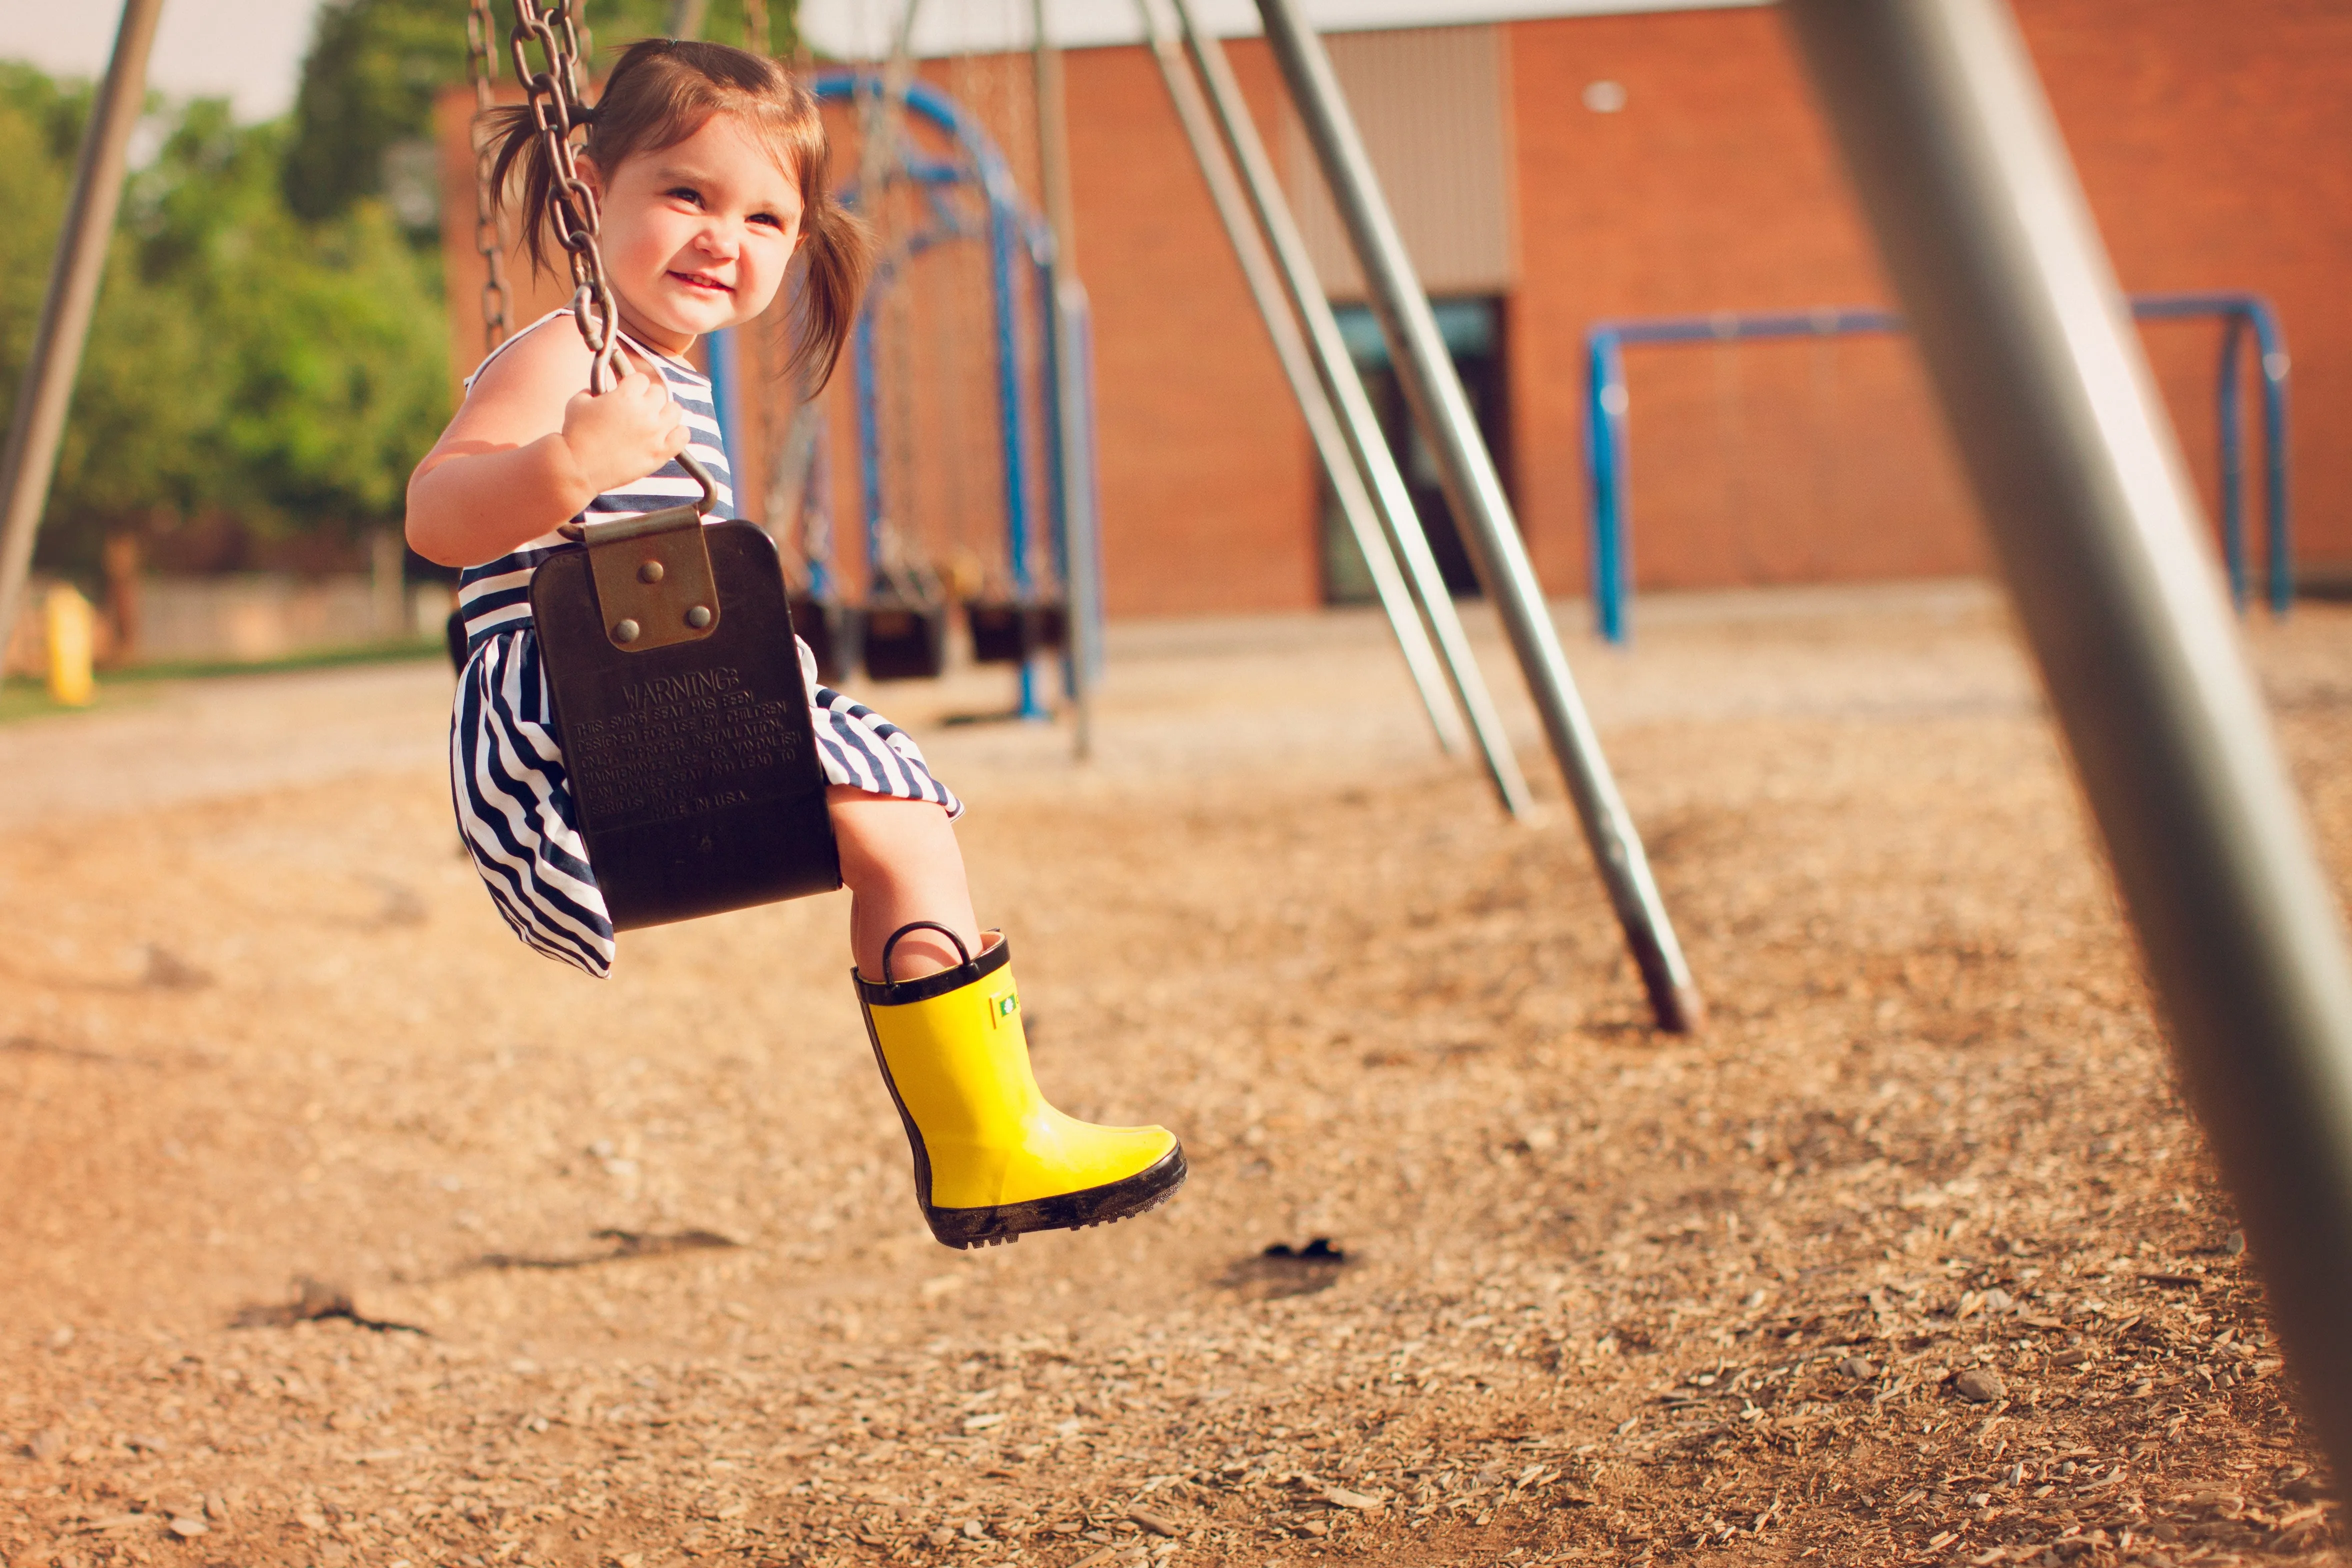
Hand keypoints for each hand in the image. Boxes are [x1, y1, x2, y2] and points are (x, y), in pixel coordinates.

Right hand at [558, 358, 687, 498]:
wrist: (577, 467)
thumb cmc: (575, 435)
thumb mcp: (577, 402)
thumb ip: (592, 390)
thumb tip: (598, 390)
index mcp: (625, 396)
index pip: (641, 378)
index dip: (633, 385)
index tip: (628, 393)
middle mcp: (644, 412)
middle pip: (660, 393)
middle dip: (648, 398)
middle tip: (638, 409)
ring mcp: (655, 433)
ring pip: (675, 411)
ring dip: (665, 413)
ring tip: (654, 420)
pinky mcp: (660, 453)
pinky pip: (683, 436)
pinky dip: (678, 434)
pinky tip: (666, 436)